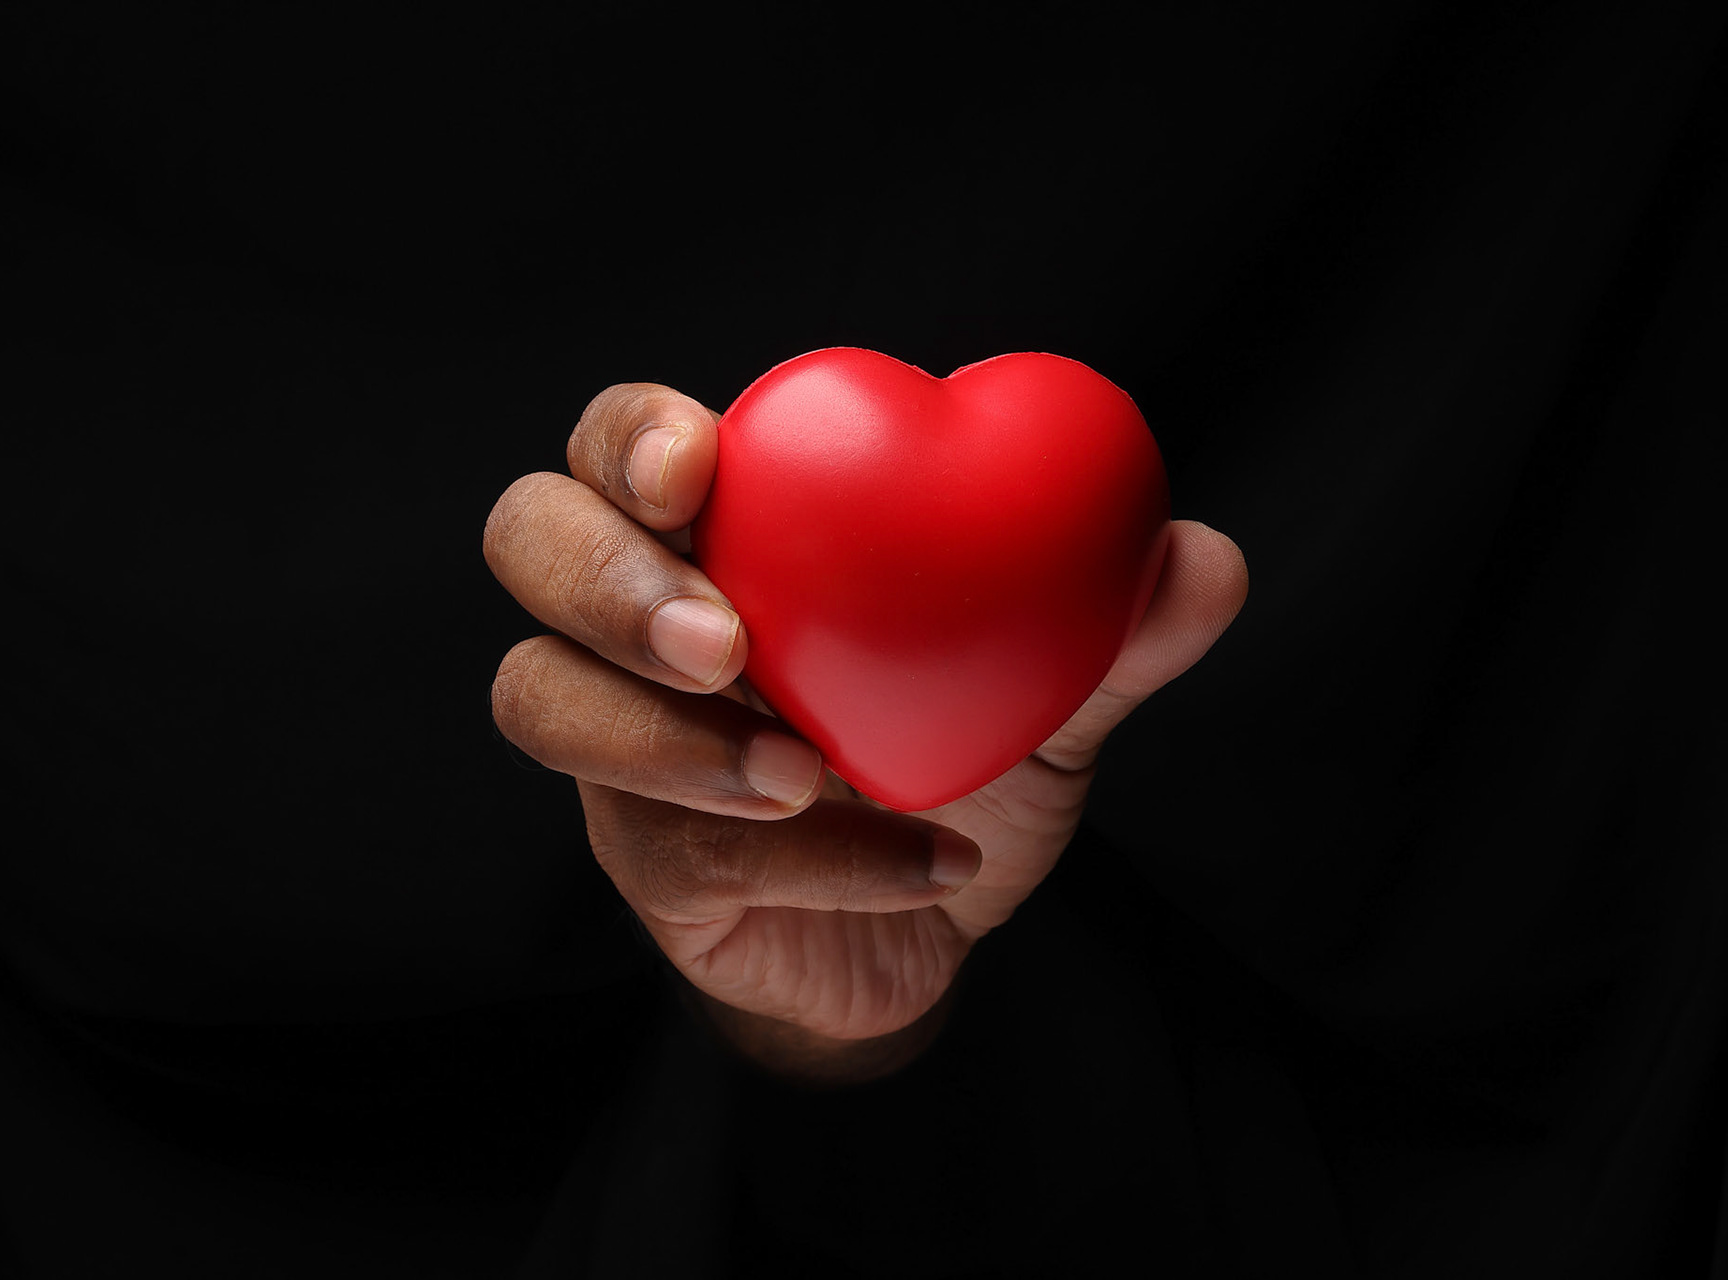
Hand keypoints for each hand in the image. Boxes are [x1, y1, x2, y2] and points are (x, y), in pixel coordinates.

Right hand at [484, 383, 1246, 1078]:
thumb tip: (1199, 559)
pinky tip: (929, 859)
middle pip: (528, 541)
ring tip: (805, 772)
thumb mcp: (1050, 700)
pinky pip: (676, 847)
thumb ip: (1110, 634)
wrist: (937, 926)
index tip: (697, 465)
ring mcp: (620, 742)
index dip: (629, 438)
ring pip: (540, 698)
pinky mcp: (641, 858)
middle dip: (603, 577)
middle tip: (724, 642)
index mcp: (731, 536)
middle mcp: (642, 622)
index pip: (622, 445)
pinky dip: (814, 856)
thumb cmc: (965, 767)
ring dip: (665, 739)